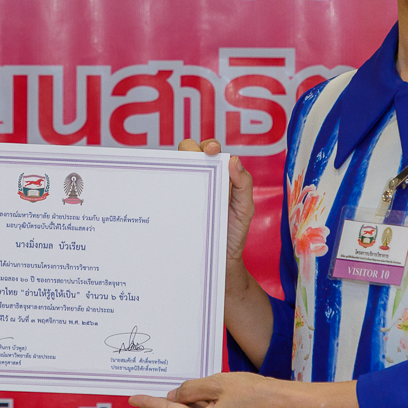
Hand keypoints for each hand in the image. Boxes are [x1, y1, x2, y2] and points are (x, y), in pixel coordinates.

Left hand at [128, 373, 360, 407]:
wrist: (288, 406)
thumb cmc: (255, 392)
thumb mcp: (218, 383)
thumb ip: (191, 389)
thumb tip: (175, 396)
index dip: (150, 403)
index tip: (132, 398)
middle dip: (187, 398)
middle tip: (204, 382)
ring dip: (202, 402)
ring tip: (223, 387)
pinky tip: (225, 395)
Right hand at [177, 139, 252, 264]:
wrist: (221, 261)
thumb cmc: (234, 232)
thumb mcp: (245, 208)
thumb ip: (243, 184)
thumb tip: (233, 160)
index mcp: (217, 176)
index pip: (209, 152)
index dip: (208, 146)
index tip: (211, 151)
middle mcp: (199, 180)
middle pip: (188, 155)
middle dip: (189, 150)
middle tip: (195, 158)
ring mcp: (184, 193)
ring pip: (174, 170)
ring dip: (174, 166)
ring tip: (180, 172)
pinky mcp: (172, 207)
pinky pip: (165, 193)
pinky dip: (162, 187)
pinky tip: (165, 190)